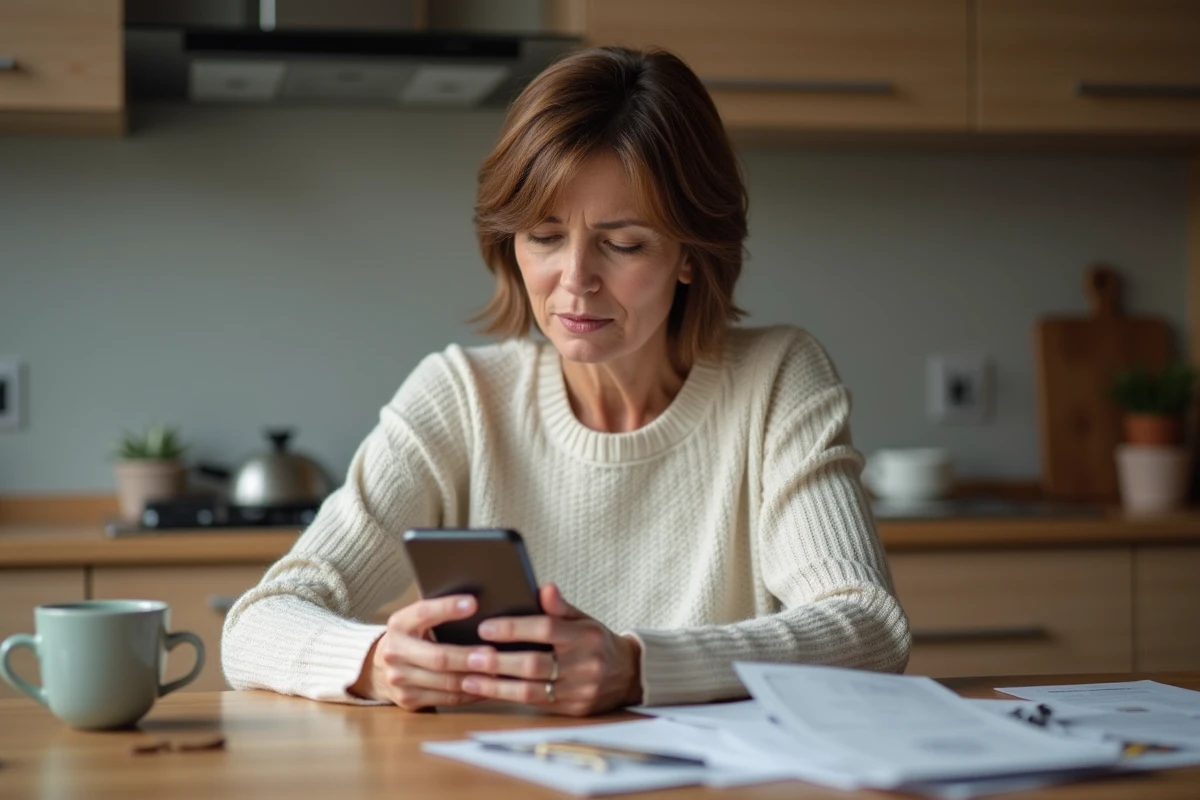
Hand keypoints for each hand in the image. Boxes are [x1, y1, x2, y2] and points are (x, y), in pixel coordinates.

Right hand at [349, 594, 490, 710]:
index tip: (473, 603)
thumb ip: (438, 614)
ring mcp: (400, 679)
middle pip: (438, 657)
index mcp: (399, 624)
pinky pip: (447, 699)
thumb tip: (477, 606)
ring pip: (445, 682)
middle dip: (468, 657)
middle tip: (494, 653)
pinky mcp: (409, 700)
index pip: (424, 612)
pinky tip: (488, 687)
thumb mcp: (415, 620)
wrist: (377, 668)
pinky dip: (471, 694)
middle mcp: (395, 652)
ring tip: (498, 671)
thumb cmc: (411, 637)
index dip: (448, 608)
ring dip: (475, 678)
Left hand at [460, 583, 642, 716]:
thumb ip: (560, 607)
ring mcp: (580, 690)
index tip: (485, 628)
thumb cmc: (596, 642)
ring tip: (470, 679)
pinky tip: (489, 692)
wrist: (628, 674)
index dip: (514, 628)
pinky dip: (509, 698)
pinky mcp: (574, 709)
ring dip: (497, 686)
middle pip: (534, 663)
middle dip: (498, 661)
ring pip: (531, 690)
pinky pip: (536, 705)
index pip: (545, 629)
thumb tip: (544, 588)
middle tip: (470, 656)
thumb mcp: (584, 619)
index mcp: (586, 636)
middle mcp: (585, 664)